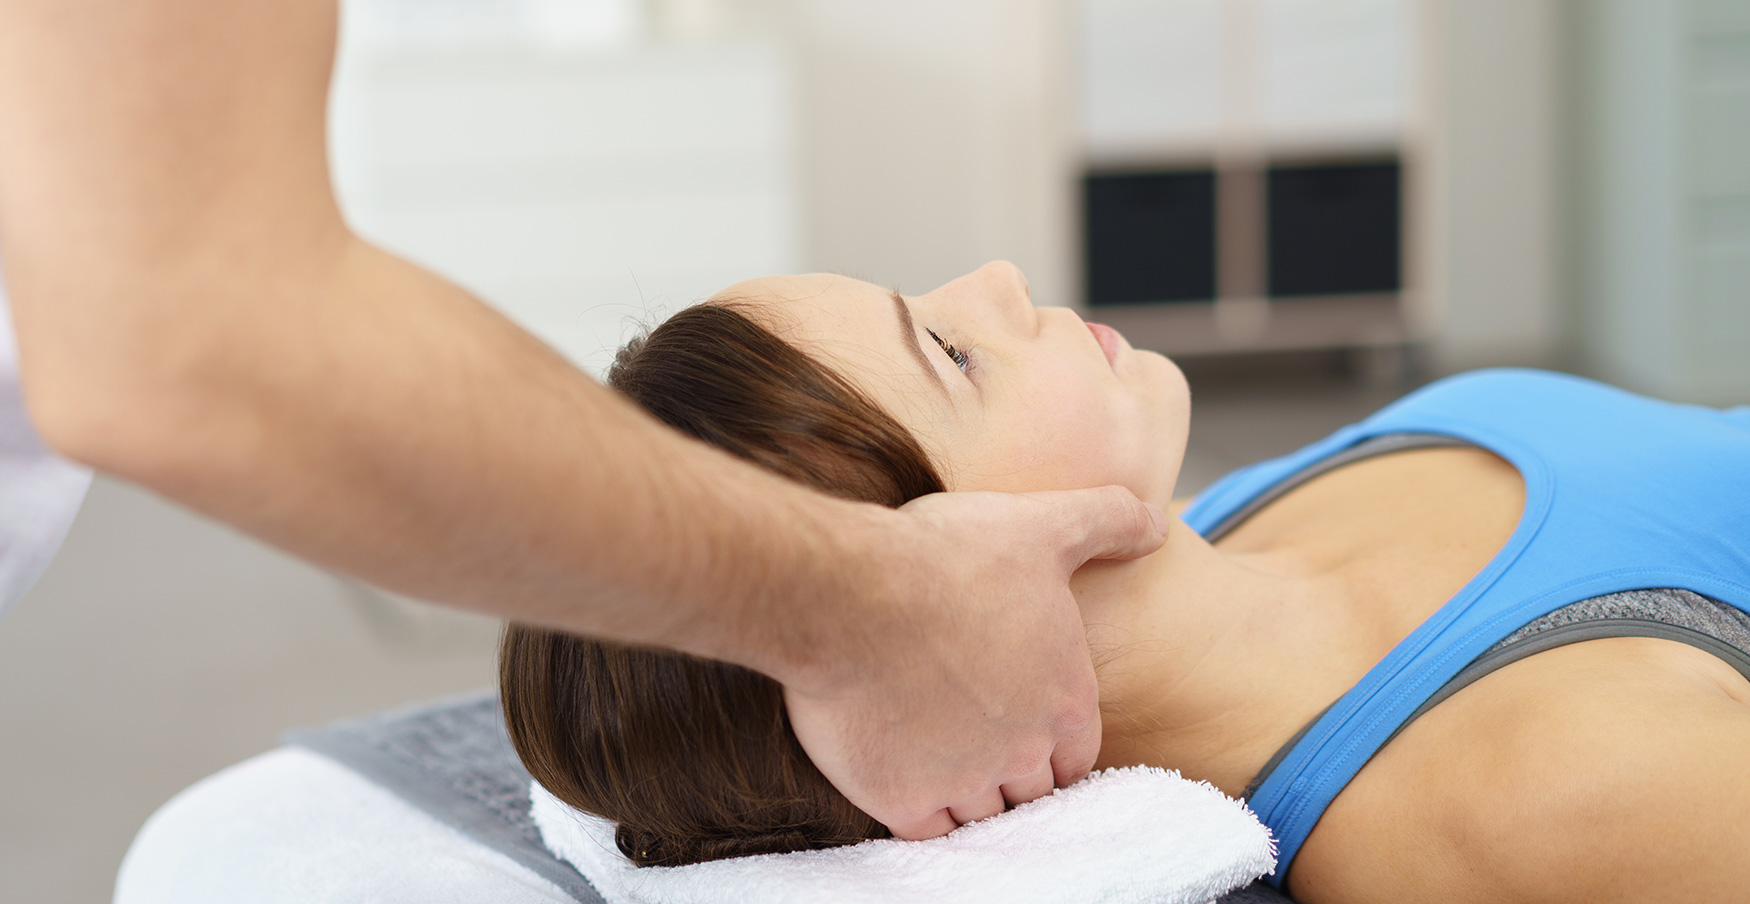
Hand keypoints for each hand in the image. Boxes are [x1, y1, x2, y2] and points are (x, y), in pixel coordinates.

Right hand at [782, 485, 1167, 839]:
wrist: (850, 594)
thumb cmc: (945, 556)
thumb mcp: (1042, 523)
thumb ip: (1108, 520)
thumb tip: (1160, 523)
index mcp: (1065, 697)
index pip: (1077, 753)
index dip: (1053, 742)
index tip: (1022, 722)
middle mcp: (1025, 750)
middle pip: (1032, 789)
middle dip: (1012, 770)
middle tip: (976, 739)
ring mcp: (965, 780)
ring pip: (981, 813)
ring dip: (967, 792)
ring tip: (937, 757)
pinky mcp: (903, 799)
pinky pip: (927, 829)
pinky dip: (921, 810)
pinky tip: (903, 776)